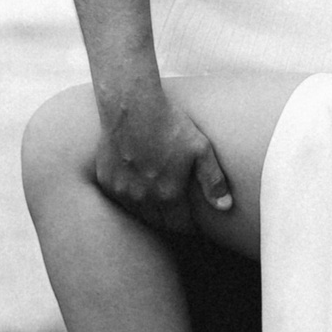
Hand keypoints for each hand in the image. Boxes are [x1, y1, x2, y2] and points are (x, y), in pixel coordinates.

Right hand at [91, 82, 232, 236]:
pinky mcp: (106, 180)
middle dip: (171, 221)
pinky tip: (138, 185)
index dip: (189, 226)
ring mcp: (121, 191)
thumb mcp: (200, 149)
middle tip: (179, 211)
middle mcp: (142, 199)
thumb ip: (213, 181)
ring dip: (150, 211)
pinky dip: (130, 196)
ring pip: (138, 213)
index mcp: (167, 195)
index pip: (180, 226)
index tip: (194, 222)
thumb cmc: (168, 124)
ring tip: (160, 199)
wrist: (131, 106)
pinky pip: (120, 198)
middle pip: (159, 223)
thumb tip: (225, 206)